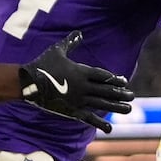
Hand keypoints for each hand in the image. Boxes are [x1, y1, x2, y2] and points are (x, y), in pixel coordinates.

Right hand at [18, 30, 133, 131]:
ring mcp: (78, 99)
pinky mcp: (71, 110)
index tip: (124, 81)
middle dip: (120, 93)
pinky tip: (109, 128)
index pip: (103, 76)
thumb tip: (80, 32)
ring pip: (101, 104)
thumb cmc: (42, 64)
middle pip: (106, 90)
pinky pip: (88, 118)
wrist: (28, 82)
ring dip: (116, 106)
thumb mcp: (57, 50)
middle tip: (132, 96)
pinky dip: (99, 123)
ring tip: (128, 109)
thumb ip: (71, 42)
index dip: (115, 79)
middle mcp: (83, 86)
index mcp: (81, 71)